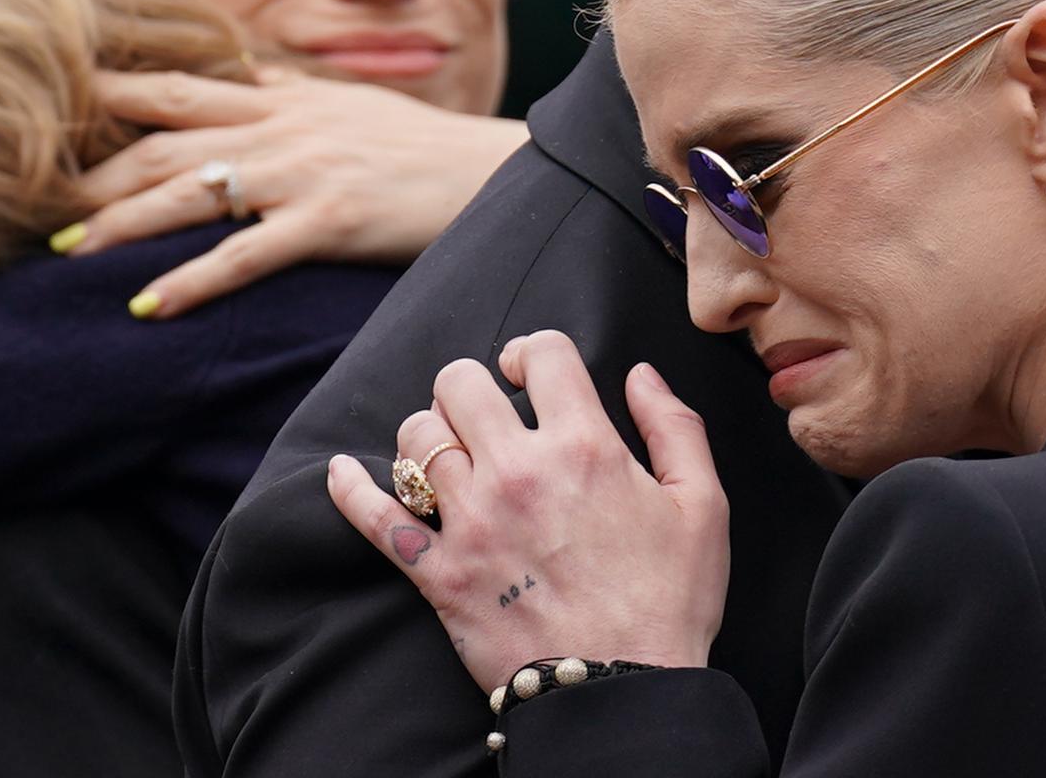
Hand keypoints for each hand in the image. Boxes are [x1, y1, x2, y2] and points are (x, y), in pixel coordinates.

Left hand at [58, 66, 527, 317]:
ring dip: (119, 226)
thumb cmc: (418, 147)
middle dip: (90, 174)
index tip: (39, 117)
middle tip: (29, 206)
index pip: (174, 89)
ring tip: (64, 256)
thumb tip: (235, 72)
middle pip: (163, 144)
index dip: (104, 100)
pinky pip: (247, 254)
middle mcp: (281, 127)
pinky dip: (192, 281)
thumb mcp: (345, 104)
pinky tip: (149, 306)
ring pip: (190, 194)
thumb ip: (284, 90)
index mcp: (281, 99)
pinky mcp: (332, 220)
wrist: (492, 172)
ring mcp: (304, 172)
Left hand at [326, 330, 729, 693]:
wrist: (622, 693)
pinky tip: (342, 470)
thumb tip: (640, 374)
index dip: (534, 350)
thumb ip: (674, 427)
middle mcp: (517, 472)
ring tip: (447, 451)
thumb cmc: (670, 602)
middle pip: (459, 382)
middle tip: (486, 411)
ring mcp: (470, 522)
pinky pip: (374, 518)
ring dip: (429, 433)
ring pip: (416, 438)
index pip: (542, 352)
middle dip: (471, 385)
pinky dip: (350, 489)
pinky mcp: (438, 573)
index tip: (532, 373)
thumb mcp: (703, 505)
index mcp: (584, 447)